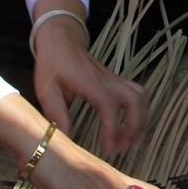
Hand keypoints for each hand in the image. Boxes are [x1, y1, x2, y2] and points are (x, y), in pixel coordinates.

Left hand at [32, 12, 148, 156]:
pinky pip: (136, 93)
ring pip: (140, 95)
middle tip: (124, 146)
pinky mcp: (116, 80)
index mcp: (89, 82)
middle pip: (134, 99)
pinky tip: (133, 125)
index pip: (108, 105)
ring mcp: (113, 79)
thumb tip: (66, 138)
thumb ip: (56, 113)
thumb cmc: (52, 64)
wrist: (60, 40)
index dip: (112, 128)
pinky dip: (140, 110)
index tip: (108, 148)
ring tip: (133, 140)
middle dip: (135, 125)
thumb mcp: (45, 89)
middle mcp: (107, 79)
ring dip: (141, 118)